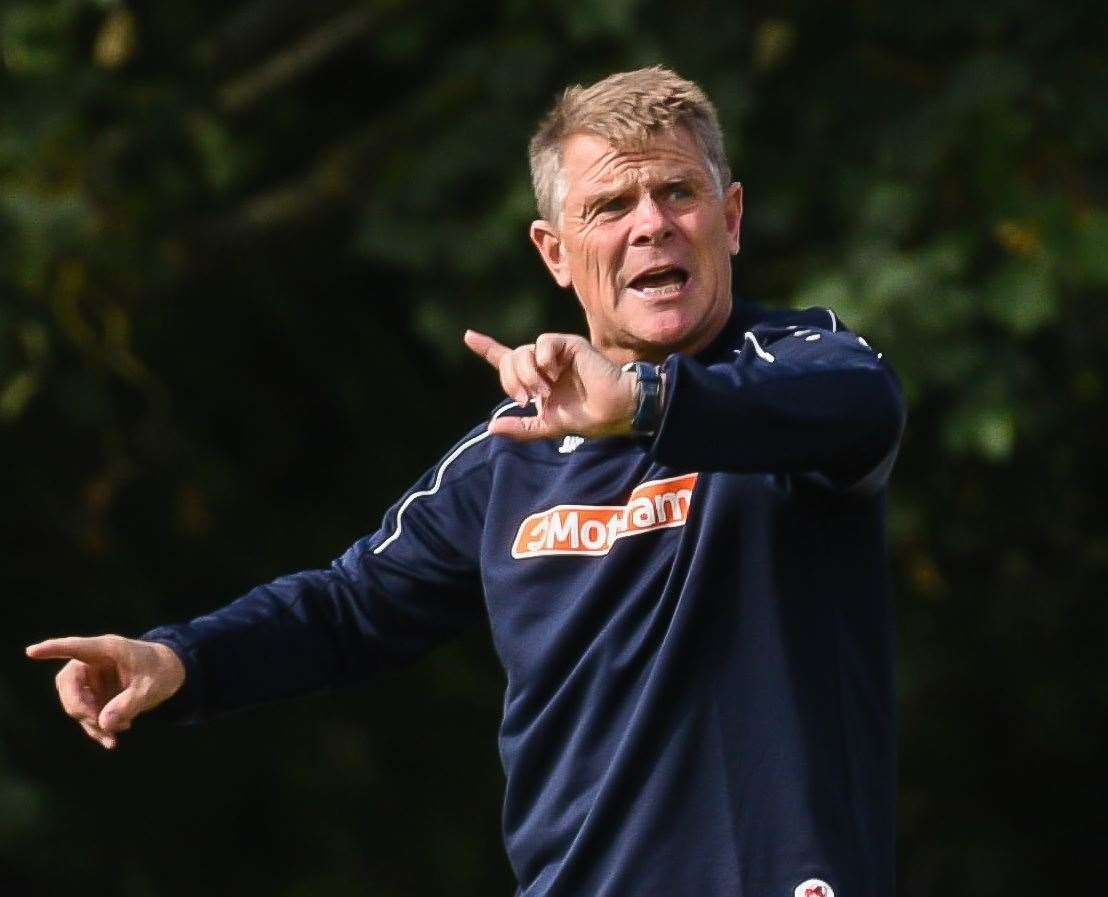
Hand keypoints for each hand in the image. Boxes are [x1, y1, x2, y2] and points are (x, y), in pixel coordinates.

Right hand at [25, 635, 185, 749]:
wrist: (169, 674)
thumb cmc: (161, 671)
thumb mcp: (152, 688)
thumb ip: (129, 703)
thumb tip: (104, 724)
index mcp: (107, 649)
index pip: (76, 647)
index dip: (53, 649)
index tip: (32, 651)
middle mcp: (92, 662)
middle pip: (68, 684)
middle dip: (81, 709)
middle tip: (103, 727)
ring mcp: (90, 679)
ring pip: (75, 704)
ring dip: (90, 723)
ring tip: (114, 736)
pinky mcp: (92, 694)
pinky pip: (85, 714)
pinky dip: (96, 728)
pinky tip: (112, 738)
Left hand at [464, 330, 637, 440]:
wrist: (613, 412)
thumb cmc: (586, 418)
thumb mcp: (547, 426)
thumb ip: (520, 428)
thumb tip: (491, 427)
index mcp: (536, 378)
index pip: (506, 359)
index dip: (487, 347)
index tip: (468, 335)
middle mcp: (543, 363)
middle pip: (510, 359)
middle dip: (511, 380)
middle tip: (528, 398)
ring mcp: (556, 353)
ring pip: (523, 351)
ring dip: (527, 374)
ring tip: (544, 391)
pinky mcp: (569, 345)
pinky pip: (543, 343)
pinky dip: (543, 359)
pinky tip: (554, 373)